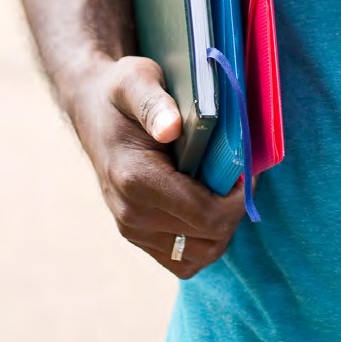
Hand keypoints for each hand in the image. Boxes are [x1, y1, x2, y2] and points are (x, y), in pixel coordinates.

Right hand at [72, 55, 247, 276]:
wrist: (93, 111)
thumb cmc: (121, 94)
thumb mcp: (136, 81)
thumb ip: (154, 104)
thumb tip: (171, 128)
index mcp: (135, 179)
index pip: (206, 215)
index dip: (239, 197)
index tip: (247, 169)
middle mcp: (131, 214)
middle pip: (209, 239)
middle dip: (235, 210)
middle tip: (241, 177)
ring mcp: (132, 230)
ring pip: (200, 255)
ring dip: (223, 227)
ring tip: (225, 190)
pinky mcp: (138, 237)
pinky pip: (182, 260)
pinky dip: (203, 240)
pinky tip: (207, 206)